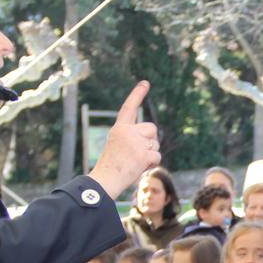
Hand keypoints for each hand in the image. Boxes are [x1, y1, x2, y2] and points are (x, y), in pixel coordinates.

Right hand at [88, 81, 161, 198]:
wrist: (105, 179)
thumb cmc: (112, 166)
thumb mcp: (119, 145)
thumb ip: (134, 138)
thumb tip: (153, 139)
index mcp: (119, 128)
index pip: (129, 107)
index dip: (138, 94)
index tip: (146, 83)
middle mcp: (127, 131)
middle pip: (152, 128)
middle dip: (150, 140)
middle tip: (137, 153)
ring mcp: (135, 142)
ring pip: (155, 144)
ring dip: (151, 154)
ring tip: (135, 162)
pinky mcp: (143, 154)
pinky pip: (157, 156)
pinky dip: (152, 164)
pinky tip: (139, 167)